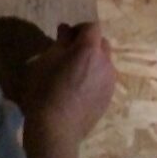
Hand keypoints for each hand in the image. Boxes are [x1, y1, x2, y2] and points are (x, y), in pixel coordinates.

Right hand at [21, 23, 115, 146]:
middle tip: (69, 55)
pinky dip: (95, 77)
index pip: (92, 27)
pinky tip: (79, 90)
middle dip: (88, 44)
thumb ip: (60, 42)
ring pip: (104, 62)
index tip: (65, 38)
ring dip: (92, 61)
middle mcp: (105, 62)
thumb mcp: (46, 61)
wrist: (56, 130)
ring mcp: (110, 81)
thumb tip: (66, 29)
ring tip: (74, 74)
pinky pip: (104, 78)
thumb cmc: (45, 91)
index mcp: (89, 50)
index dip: (79, 29)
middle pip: (101, 43)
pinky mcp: (109, 97)